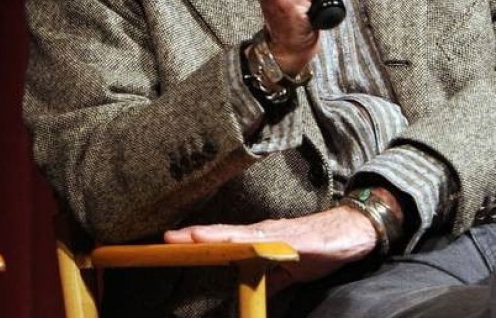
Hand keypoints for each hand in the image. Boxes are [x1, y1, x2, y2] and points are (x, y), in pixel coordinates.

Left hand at [163, 207, 375, 294]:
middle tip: (166, 237)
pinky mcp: (293, 238)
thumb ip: (270, 276)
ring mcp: (276, 233)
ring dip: (215, 236)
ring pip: (240, 234)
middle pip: (224, 234)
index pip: (224, 240)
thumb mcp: (291, 267)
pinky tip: (235, 242)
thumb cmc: (320, 246)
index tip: (171, 241)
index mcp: (260, 239)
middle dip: (196, 236)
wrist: (352, 231)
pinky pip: (266, 240)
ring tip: (190, 237)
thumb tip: (250, 289)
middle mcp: (263, 231)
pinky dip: (247, 240)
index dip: (199, 240)